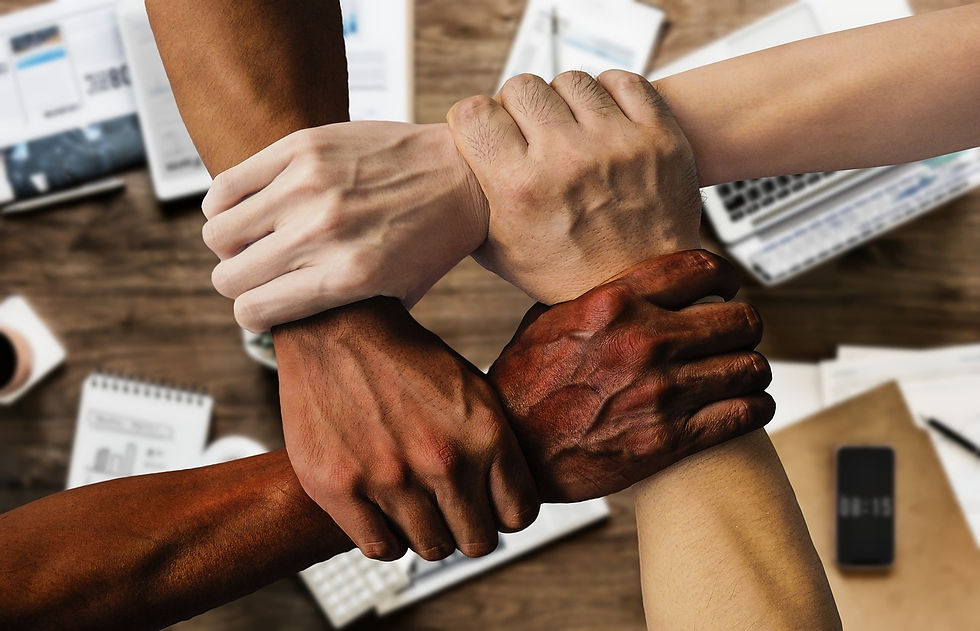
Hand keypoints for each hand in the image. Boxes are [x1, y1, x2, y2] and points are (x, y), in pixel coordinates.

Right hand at [200, 122, 486, 331]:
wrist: (464, 175)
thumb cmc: (432, 239)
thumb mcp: (398, 294)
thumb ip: (343, 313)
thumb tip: (288, 327)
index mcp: (347, 277)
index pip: (255, 310)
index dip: (253, 316)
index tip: (261, 309)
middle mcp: (322, 233)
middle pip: (229, 275)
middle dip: (238, 282)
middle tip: (258, 273)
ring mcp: (309, 186)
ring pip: (218, 231)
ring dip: (230, 243)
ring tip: (254, 239)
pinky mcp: (302, 147)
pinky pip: (226, 185)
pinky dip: (224, 203)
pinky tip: (249, 207)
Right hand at [275, 297, 537, 560]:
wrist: (338, 327)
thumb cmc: (407, 360)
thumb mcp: (473, 390)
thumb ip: (496, 446)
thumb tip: (512, 503)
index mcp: (485, 434)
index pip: (518, 516)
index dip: (504, 513)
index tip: (489, 504)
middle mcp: (443, 461)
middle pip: (478, 541)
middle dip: (468, 527)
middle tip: (451, 509)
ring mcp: (390, 479)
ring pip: (432, 548)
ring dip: (427, 532)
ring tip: (415, 504)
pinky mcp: (340, 489)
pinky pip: (383, 549)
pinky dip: (387, 536)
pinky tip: (385, 510)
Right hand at [447, 70, 701, 303]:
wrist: (641, 289)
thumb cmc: (565, 273)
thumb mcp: (499, 250)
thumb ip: (471, 202)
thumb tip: (449, 164)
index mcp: (520, 189)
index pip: (474, 112)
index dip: (475, 120)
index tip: (486, 132)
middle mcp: (566, 160)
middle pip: (521, 87)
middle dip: (517, 108)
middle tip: (529, 134)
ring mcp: (617, 144)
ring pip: (570, 80)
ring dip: (563, 102)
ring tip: (569, 131)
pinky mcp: (658, 136)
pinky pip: (623, 82)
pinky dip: (608, 95)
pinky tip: (602, 122)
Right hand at [490, 250, 774, 501]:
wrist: (514, 452)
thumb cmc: (523, 386)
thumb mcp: (547, 322)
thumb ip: (594, 298)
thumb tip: (626, 282)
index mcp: (614, 304)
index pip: (700, 270)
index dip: (724, 275)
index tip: (726, 286)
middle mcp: (645, 342)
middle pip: (740, 320)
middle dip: (743, 326)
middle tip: (736, 335)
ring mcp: (662, 392)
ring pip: (751, 367)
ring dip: (750, 369)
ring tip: (741, 373)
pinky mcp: (671, 439)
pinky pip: (745, 414)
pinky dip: (754, 407)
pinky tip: (746, 405)